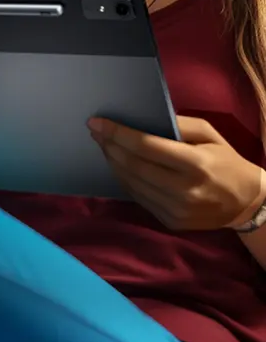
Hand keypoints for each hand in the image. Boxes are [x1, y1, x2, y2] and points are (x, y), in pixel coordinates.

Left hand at [87, 115, 262, 230]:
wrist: (245, 202)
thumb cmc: (226, 161)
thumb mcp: (209, 134)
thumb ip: (177, 125)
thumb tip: (142, 119)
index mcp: (195, 164)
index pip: (146, 146)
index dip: (118, 133)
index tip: (97, 122)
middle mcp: (184, 190)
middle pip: (133, 166)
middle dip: (110, 146)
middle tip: (96, 131)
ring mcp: (175, 210)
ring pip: (131, 184)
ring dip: (113, 163)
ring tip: (104, 145)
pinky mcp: (170, 222)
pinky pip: (138, 198)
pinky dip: (125, 180)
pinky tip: (119, 166)